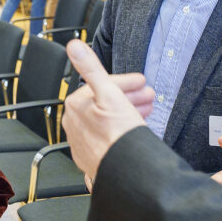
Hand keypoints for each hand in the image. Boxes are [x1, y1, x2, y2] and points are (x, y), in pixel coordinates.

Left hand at [63, 40, 154, 178]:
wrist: (126, 173)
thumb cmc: (119, 137)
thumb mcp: (109, 93)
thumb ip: (91, 68)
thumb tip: (75, 47)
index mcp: (75, 106)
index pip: (102, 85)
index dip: (126, 82)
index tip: (141, 82)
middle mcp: (74, 125)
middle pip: (104, 103)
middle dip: (128, 96)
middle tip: (148, 96)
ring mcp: (82, 143)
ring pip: (106, 120)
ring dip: (127, 111)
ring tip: (146, 112)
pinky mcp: (91, 158)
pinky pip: (107, 136)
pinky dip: (120, 129)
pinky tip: (133, 129)